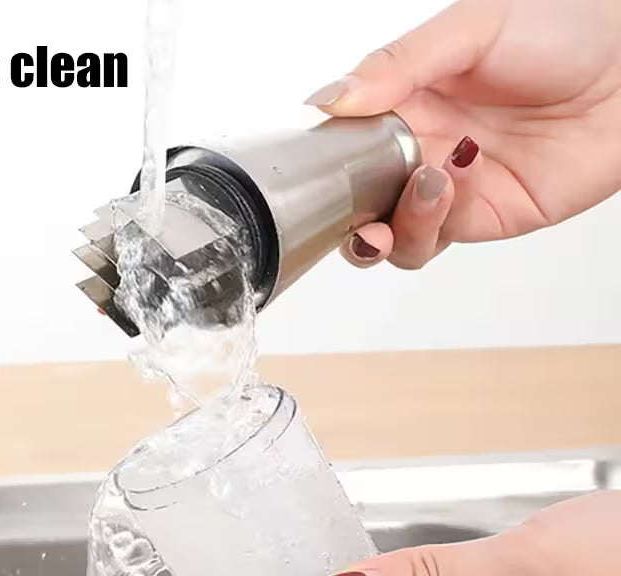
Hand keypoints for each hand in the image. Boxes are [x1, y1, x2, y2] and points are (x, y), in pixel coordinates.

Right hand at [303, 0, 620, 268]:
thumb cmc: (565, 26)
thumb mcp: (470, 28)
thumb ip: (396, 66)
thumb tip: (325, 99)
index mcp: (404, 103)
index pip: (344, 147)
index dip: (327, 166)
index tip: (319, 168)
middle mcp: (419, 150)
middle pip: (359, 206)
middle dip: (347, 219)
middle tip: (355, 210)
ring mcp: (448, 189)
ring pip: (392, 235)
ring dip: (392, 225)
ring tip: (426, 183)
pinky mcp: (481, 217)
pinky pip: (436, 239)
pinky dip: (430, 224)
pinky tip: (450, 186)